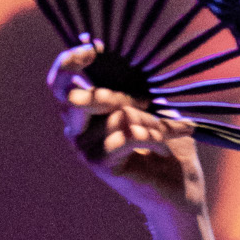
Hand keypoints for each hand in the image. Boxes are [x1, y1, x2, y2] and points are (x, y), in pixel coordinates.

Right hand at [48, 41, 206, 218]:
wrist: (181, 192)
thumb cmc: (167, 145)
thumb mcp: (150, 105)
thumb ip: (130, 83)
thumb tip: (113, 51)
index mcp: (83, 113)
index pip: (58, 82)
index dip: (70, 61)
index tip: (96, 47)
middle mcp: (77, 131)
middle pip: (73, 96)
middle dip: (115, 94)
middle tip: (145, 103)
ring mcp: (86, 150)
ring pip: (114, 113)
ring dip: (147, 119)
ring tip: (163, 133)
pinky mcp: (101, 165)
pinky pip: (126, 133)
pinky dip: (152, 135)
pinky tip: (163, 147)